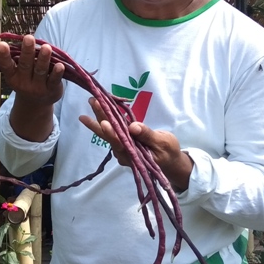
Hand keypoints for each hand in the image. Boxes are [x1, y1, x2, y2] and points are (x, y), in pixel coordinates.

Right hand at [0, 34, 64, 104]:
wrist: (36, 104)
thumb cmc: (26, 79)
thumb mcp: (18, 73)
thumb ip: (18, 58)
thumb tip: (19, 37)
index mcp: (12, 76)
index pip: (6, 66)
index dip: (3, 56)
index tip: (2, 44)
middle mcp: (23, 83)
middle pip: (25, 65)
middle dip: (27, 51)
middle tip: (28, 38)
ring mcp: (38, 87)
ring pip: (40, 71)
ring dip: (43, 59)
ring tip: (46, 47)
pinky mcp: (51, 90)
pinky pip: (54, 80)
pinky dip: (57, 73)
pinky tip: (60, 65)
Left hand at [79, 98, 193, 191]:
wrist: (170, 161)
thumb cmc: (168, 152)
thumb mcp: (163, 142)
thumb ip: (148, 135)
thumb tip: (133, 126)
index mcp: (133, 154)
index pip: (119, 143)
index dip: (111, 132)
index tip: (104, 122)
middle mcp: (123, 152)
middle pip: (109, 135)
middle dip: (100, 117)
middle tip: (92, 101)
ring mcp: (122, 148)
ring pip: (109, 132)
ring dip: (100, 116)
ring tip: (93, 101)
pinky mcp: (124, 142)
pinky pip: (113, 130)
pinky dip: (108, 118)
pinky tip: (102, 108)